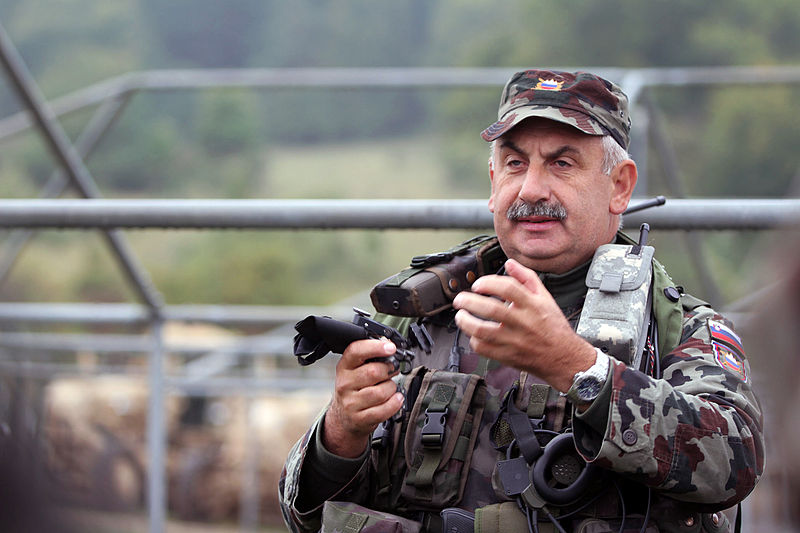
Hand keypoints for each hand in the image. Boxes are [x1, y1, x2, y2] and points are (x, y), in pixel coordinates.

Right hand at [323, 338, 404, 457]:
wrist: (343, 418)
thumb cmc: (354, 389)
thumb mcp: (355, 370)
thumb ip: (370, 357)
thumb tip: (388, 344)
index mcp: (344, 367)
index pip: (355, 351)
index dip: (375, 347)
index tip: (390, 347)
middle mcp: (345, 384)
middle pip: (374, 372)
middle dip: (389, 370)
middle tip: (392, 370)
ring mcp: (351, 403)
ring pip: (381, 392)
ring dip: (391, 388)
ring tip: (389, 388)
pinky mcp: (360, 419)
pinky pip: (384, 410)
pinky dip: (395, 403)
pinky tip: (395, 399)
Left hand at [452, 258, 595, 391]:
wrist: (563, 357)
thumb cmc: (552, 326)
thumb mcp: (544, 297)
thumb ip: (526, 277)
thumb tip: (510, 263)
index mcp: (532, 305)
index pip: (508, 288)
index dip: (488, 283)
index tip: (478, 285)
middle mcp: (523, 322)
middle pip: (491, 309)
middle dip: (469, 301)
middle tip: (460, 299)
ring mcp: (514, 341)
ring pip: (482, 331)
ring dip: (466, 322)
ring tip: (461, 315)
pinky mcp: (507, 356)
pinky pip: (484, 348)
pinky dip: (474, 340)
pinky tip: (474, 334)